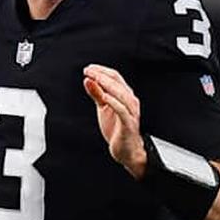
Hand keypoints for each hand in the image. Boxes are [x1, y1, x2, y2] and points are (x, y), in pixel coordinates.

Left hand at [83, 64, 147, 178]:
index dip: (102, 71)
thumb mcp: (104, 109)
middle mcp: (130, 101)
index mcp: (125, 96)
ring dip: (107, 85)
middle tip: (88, 71)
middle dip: (102, 75)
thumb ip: (97, 94)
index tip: (88, 68)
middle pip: (118, 82)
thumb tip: (88, 80)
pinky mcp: (128, 124)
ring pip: (121, 93)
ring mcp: (131, 112)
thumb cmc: (117, 129)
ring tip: (95, 79)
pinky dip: (114, 102)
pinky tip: (104, 97)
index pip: (115, 77)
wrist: (127, 151)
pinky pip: (122, 110)